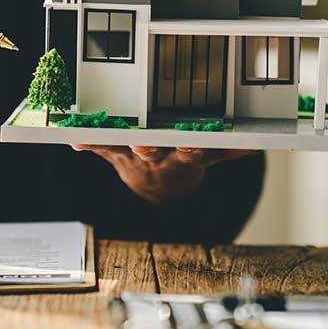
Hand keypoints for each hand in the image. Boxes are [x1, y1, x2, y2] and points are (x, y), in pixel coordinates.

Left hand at [70, 144, 253, 203]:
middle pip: (153, 152)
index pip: (190, 153)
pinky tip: (73, 140)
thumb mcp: (208, 160)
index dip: (190, 149)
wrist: (159, 190)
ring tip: (90, 138)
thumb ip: (228, 152)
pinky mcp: (115, 154)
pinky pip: (100, 149)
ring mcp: (133, 157)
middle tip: (142, 145)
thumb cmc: (183, 161)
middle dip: (148, 148)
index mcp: (183, 158)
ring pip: (121, 148)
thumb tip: (254, 145)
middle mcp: (157, 158)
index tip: (190, 143)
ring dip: (108, 143)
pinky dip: (86, 144)